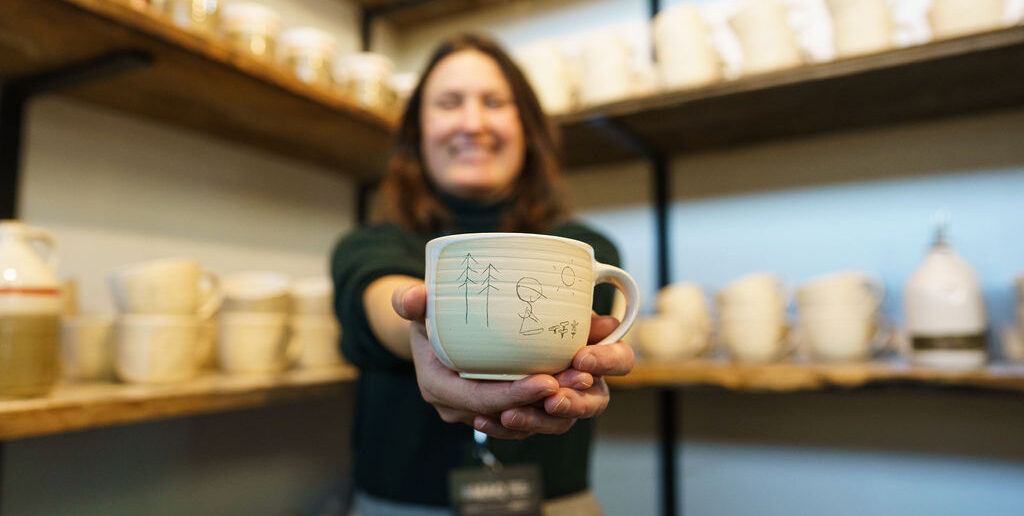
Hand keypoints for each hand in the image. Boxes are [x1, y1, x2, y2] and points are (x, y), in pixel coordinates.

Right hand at [392, 284, 632, 438]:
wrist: (428, 335)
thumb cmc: (426, 318)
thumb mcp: (416, 306)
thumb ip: (410, 301)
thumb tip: (411, 297)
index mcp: (439, 388)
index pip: (480, 400)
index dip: (514, 395)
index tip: (548, 380)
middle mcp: (459, 408)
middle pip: (509, 415)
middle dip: (547, 401)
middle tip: (581, 377)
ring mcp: (480, 412)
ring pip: (525, 422)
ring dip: (557, 406)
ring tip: (586, 379)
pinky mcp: (499, 409)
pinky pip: (529, 417)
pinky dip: (553, 404)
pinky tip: (578, 384)